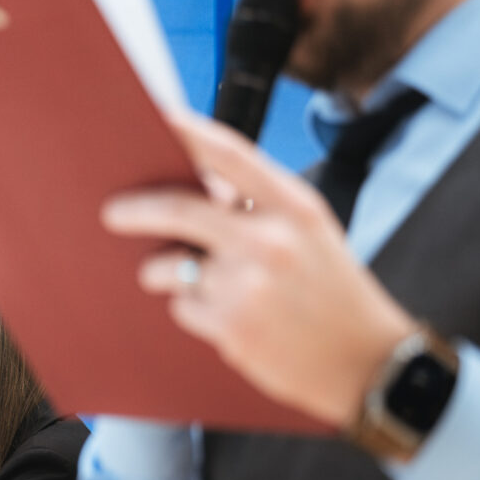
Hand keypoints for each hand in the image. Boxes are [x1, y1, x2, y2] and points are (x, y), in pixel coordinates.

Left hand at [100, 111, 415, 428]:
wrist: (368, 362)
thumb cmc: (333, 292)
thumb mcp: (310, 232)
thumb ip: (259, 205)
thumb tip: (199, 185)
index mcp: (294, 206)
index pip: (230, 154)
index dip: (187, 131)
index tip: (155, 117)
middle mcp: (270, 240)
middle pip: (177, 211)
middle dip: (134, 210)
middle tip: (112, 212)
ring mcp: (248, 285)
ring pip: (169, 268)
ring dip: (170, 274)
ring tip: (209, 286)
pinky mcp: (231, 327)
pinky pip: (182, 307)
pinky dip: (194, 311)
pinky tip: (229, 319)